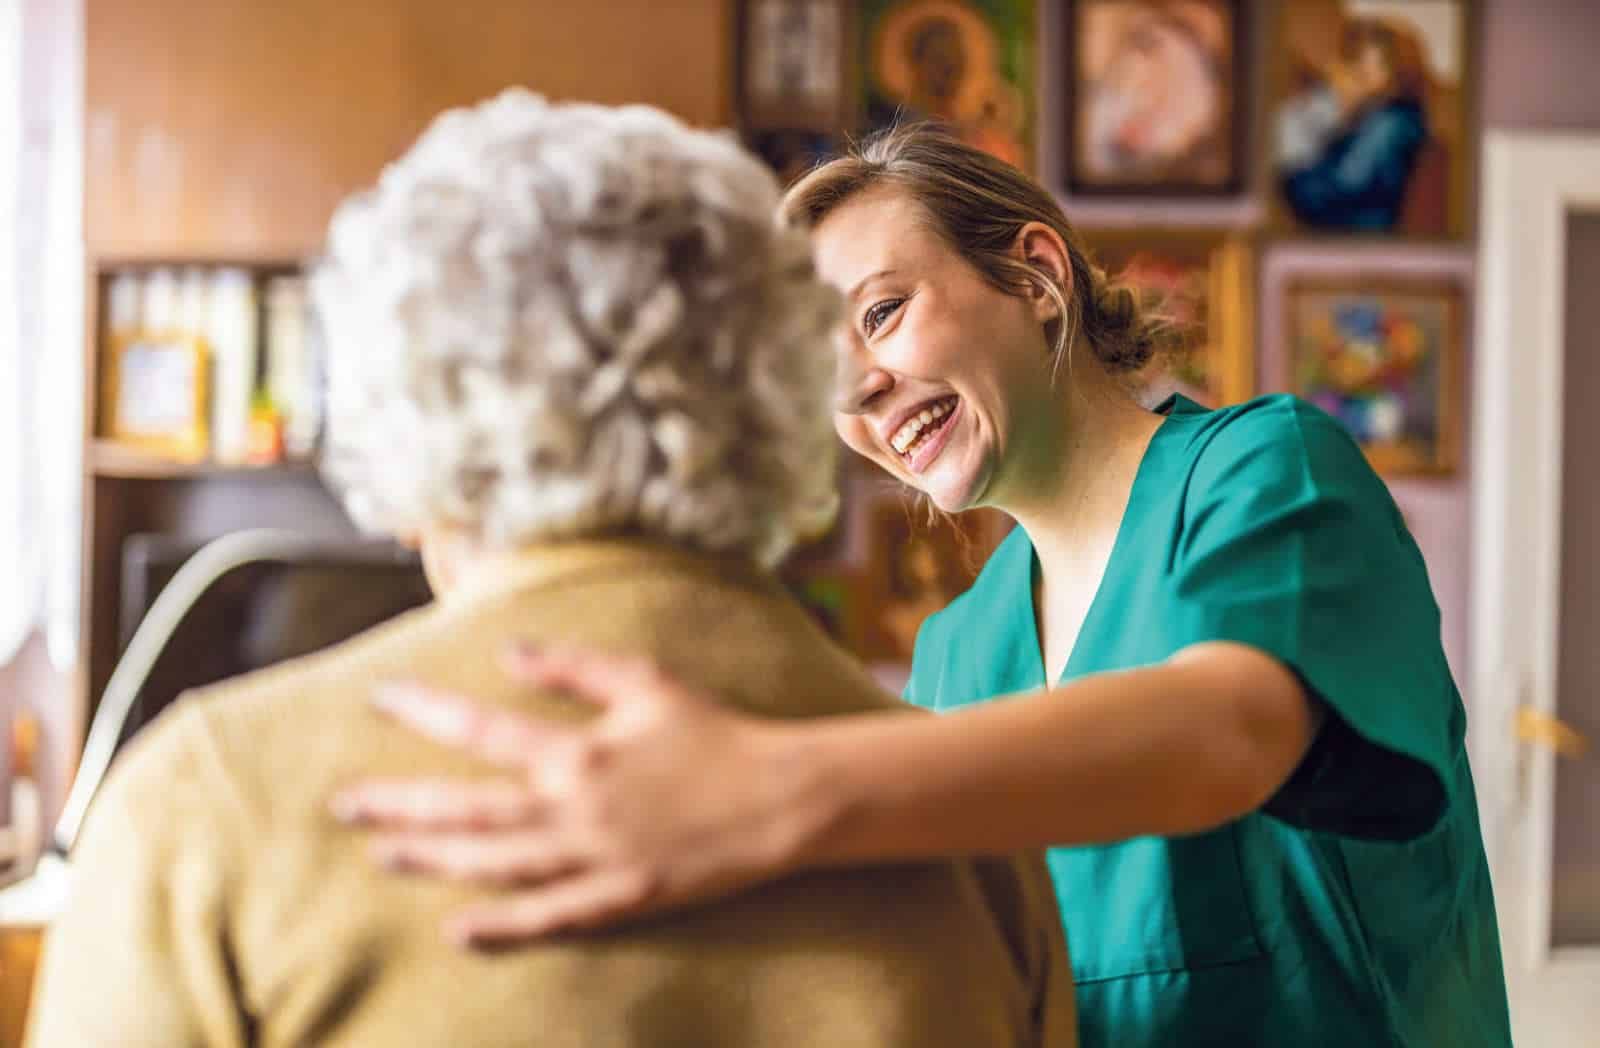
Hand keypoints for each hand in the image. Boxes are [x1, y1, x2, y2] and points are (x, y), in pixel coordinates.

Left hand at [331, 648, 821, 945]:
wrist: (779, 797)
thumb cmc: (713, 732)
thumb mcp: (645, 681)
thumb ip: (573, 666)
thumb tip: (509, 650)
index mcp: (579, 751)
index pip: (482, 729)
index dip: (424, 712)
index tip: (379, 697)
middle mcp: (575, 808)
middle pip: (468, 809)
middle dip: (401, 804)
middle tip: (345, 803)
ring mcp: (594, 860)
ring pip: (495, 865)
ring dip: (433, 860)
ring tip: (383, 852)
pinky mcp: (619, 899)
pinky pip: (548, 918)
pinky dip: (501, 927)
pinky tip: (457, 928)